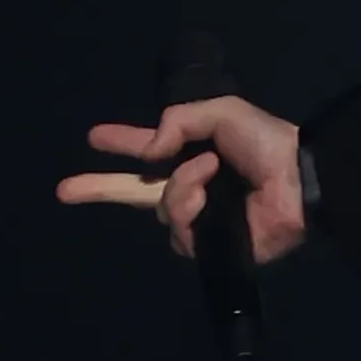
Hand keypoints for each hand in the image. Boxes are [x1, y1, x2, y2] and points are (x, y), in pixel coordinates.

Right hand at [59, 90, 310, 269]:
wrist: (298, 180)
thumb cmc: (264, 144)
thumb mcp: (219, 113)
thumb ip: (177, 121)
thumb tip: (146, 153)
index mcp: (191, 155)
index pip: (147, 151)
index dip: (122, 143)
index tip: (93, 137)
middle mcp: (189, 188)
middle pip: (131, 192)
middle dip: (98, 188)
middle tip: (63, 189)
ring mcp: (198, 219)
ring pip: (159, 208)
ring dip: (181, 185)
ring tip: (211, 171)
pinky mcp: (208, 247)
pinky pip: (179, 231)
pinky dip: (190, 208)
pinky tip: (212, 198)